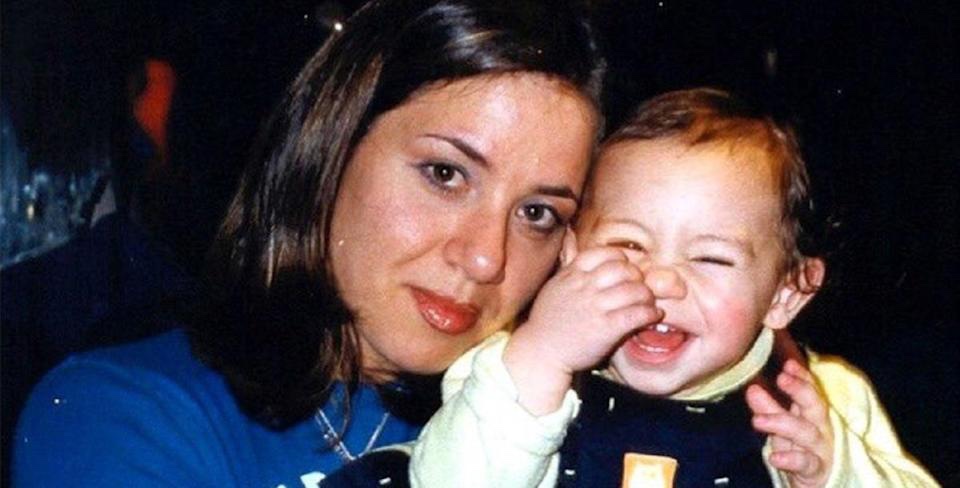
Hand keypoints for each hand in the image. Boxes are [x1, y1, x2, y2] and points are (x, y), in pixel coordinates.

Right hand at [505, 234, 661, 414]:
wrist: (541, 352)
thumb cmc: (548, 322)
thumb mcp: (554, 287)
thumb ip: (569, 267)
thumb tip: (572, 239)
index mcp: (572, 274)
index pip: (605, 253)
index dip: (621, 259)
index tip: (625, 269)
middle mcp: (584, 287)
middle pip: (624, 269)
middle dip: (637, 277)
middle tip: (639, 288)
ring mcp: (595, 307)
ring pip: (635, 290)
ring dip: (647, 296)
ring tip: (648, 303)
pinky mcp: (606, 328)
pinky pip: (637, 314)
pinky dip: (651, 313)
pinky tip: (653, 316)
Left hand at [746, 359, 834, 487]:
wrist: (816, 485)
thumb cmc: (800, 452)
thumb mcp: (782, 429)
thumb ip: (769, 409)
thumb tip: (752, 388)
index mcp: (812, 415)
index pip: (811, 390)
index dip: (802, 376)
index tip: (789, 364)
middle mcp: (821, 430)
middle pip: (815, 406)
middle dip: (801, 390)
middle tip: (782, 378)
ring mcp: (822, 451)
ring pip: (807, 433)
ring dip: (783, 423)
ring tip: (758, 420)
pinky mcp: (818, 473)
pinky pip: (807, 464)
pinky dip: (791, 460)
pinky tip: (774, 457)